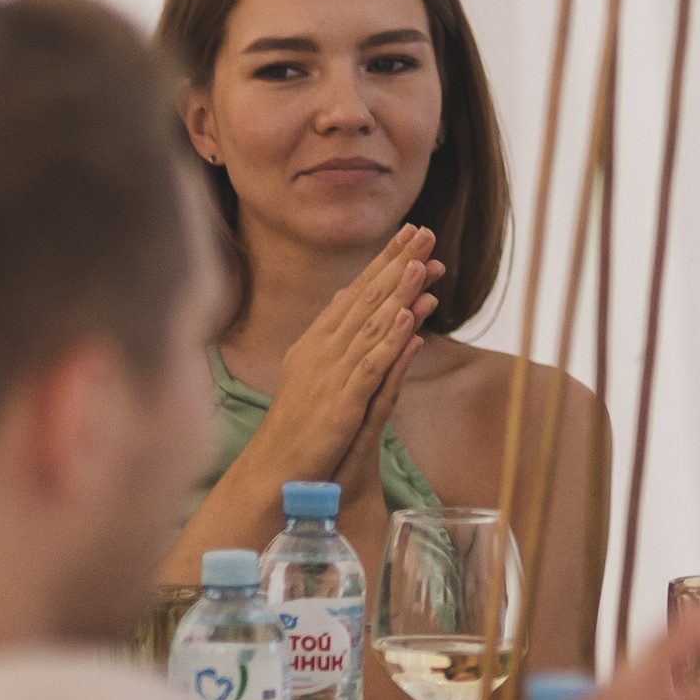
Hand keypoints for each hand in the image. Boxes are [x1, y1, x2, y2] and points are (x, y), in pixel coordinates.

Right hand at [245, 225, 441, 483]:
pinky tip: (410, 323)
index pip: (358, 291)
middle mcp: (323, 351)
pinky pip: (371, 370)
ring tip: (422, 264)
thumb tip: (348, 294)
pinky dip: (390, 344)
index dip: (385, 260)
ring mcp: (332, 376)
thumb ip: (336, 331)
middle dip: (397, 264)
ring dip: (398, 295)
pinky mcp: (342, 405)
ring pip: (371, 328)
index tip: (411, 231)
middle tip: (425, 232)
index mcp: (318, 341)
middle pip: (368, 300)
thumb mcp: (316, 368)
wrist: (274, 469)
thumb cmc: (299, 421)